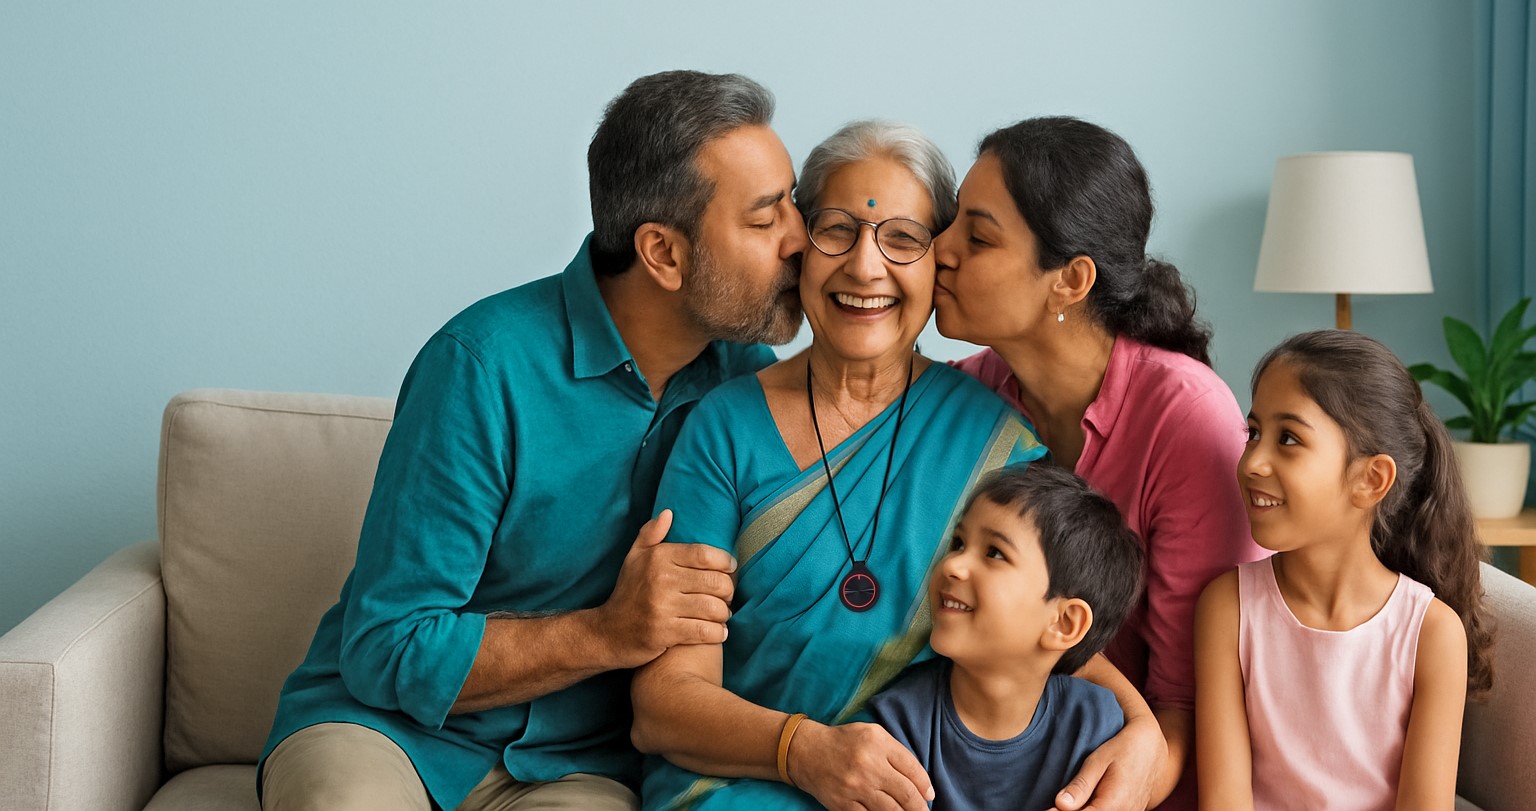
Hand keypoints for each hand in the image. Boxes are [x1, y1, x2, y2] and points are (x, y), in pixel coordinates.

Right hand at [593, 510, 736, 668]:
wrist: (607, 633)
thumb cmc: (628, 593)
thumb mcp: (634, 559)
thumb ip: (650, 534)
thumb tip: (669, 513)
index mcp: (657, 558)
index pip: (704, 554)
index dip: (724, 561)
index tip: (730, 569)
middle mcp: (660, 579)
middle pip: (714, 582)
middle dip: (728, 591)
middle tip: (727, 597)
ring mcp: (662, 607)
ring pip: (713, 608)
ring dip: (724, 614)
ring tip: (722, 615)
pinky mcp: (665, 632)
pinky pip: (704, 631)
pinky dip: (717, 633)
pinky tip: (718, 632)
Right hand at [790, 721, 933, 810]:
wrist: (805, 751)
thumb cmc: (843, 741)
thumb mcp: (872, 734)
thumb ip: (897, 752)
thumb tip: (921, 782)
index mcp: (877, 743)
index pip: (912, 769)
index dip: (925, 786)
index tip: (929, 796)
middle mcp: (868, 765)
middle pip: (906, 794)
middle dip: (920, 808)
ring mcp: (855, 788)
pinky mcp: (843, 805)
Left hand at [1054, 713, 1164, 810]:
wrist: (1152, 748)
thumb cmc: (1123, 750)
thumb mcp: (1098, 761)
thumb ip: (1081, 785)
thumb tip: (1060, 804)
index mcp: (1112, 804)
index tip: (1046, 809)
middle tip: (1051, 806)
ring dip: (1081, 810)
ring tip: (1062, 804)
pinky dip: (1090, 809)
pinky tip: (1080, 804)